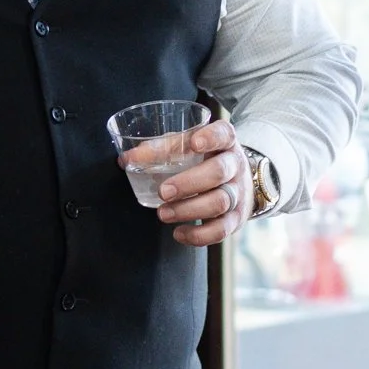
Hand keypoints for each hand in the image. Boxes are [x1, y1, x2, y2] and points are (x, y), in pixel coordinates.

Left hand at [125, 117, 251, 247]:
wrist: (240, 181)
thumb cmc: (206, 160)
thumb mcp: (190, 146)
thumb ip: (162, 149)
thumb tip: (128, 158)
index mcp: (224, 142)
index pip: (223, 134)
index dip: (211, 137)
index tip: (194, 143)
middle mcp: (235, 165)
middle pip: (219, 172)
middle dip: (189, 183)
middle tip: (163, 191)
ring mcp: (238, 192)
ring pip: (219, 202)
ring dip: (188, 210)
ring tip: (163, 213)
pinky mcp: (236, 218)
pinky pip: (220, 230)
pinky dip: (198, 235)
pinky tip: (178, 232)